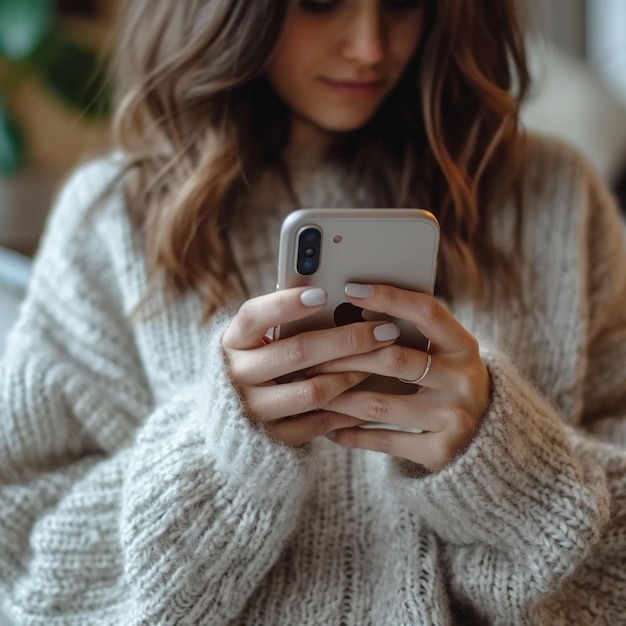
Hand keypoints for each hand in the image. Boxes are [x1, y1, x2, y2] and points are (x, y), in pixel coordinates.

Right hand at [222, 287, 401, 446]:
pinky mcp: (271, 436)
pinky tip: (368, 395)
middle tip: (384, 330)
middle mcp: (237, 376)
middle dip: (347, 339)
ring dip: (351, 375)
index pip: (254, 316)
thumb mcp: (254, 339)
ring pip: (313, 391)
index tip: (323, 293)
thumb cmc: (255, 361)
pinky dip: (346, 410)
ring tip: (379, 361)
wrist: (228, 417)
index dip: (287, 304)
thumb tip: (332, 297)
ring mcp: (253, 409)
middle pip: (297, 353)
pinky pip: (317, 423)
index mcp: (231, 342)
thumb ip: (281, 323)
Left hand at [311, 284, 490, 469]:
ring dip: (338, 397)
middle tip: (310, 354)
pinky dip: (351, 434)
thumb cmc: (449, 380)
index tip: (350, 289)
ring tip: (310, 389)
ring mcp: (453, 418)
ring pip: (379, 404)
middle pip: (393, 360)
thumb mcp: (445, 353)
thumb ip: (412, 334)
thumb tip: (352, 307)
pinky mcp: (440, 451)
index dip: (389, 297)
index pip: (426, 311)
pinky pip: (383, 440)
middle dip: (346, 356)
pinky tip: (329, 428)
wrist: (487, 436)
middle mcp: (462, 380)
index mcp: (464, 345)